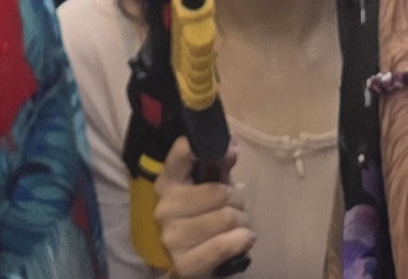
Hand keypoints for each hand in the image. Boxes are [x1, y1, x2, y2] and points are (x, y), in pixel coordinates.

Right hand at [155, 139, 252, 278]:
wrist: (194, 263)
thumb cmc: (205, 217)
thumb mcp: (212, 187)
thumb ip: (221, 165)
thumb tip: (232, 144)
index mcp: (168, 182)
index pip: (180, 155)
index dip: (202, 148)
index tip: (226, 151)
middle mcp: (164, 207)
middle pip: (219, 193)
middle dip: (237, 200)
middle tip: (236, 208)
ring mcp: (171, 237)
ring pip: (226, 217)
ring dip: (242, 222)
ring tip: (238, 226)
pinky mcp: (183, 263)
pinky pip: (223, 245)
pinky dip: (240, 241)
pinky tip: (243, 239)